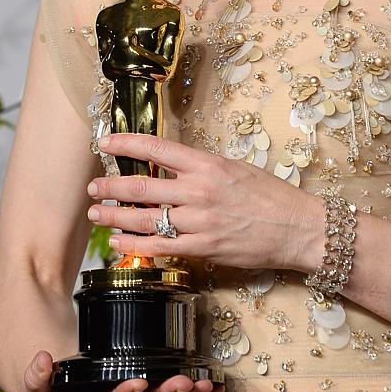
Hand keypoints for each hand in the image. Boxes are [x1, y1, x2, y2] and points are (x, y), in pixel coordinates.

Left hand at [87, 132, 323, 271]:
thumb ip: (201, 168)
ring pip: (145, 219)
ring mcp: (199, 221)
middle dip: (111, 186)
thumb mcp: (234, 168)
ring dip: (115, 217)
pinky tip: (118, 244)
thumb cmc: (270, 196)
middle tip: (93, 186)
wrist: (297, 227)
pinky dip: (134, 245)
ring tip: (96, 215)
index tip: (105, 143)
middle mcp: (199, 190)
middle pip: (142, 186)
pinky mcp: (203, 248)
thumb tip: (170, 167)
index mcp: (207, 164)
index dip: (126, 144)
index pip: (156, 149)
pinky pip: (160, 247)